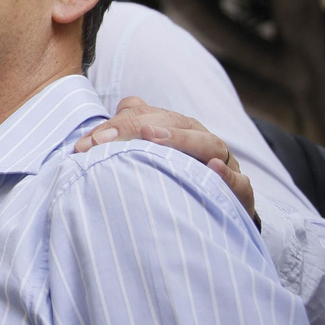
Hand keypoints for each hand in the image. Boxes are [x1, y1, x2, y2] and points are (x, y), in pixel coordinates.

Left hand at [75, 96, 255, 221]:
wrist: (214, 210)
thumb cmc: (173, 178)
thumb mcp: (147, 158)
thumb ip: (123, 141)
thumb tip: (89, 139)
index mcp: (173, 127)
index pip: (142, 114)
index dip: (114, 126)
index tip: (86, 144)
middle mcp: (197, 139)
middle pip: (172, 122)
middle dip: (137, 126)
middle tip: (107, 138)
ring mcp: (221, 162)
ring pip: (206, 143)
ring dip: (180, 138)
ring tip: (151, 136)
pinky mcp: (239, 191)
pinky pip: (238, 181)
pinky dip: (226, 174)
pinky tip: (212, 167)